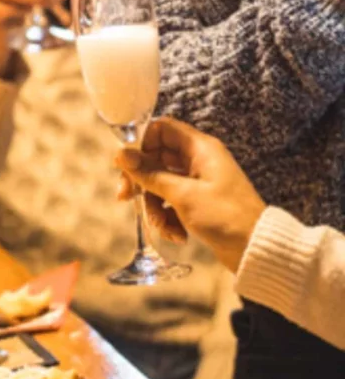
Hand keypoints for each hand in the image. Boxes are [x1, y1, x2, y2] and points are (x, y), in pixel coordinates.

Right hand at [115, 117, 265, 271]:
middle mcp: (198, 160)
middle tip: (125, 197)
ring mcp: (198, 182)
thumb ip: (149, 173)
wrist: (256, 249)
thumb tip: (121, 154)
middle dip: (141, 181)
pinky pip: (171, 202)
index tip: (127, 165)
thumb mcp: (182, 194)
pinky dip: (168, 218)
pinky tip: (176, 235)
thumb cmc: (224, 216)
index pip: (161, 130)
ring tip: (162, 226)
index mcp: (200, 148)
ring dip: (154, 206)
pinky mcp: (197, 202)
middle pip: (156, 159)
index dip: (141, 144)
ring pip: (160, 184)